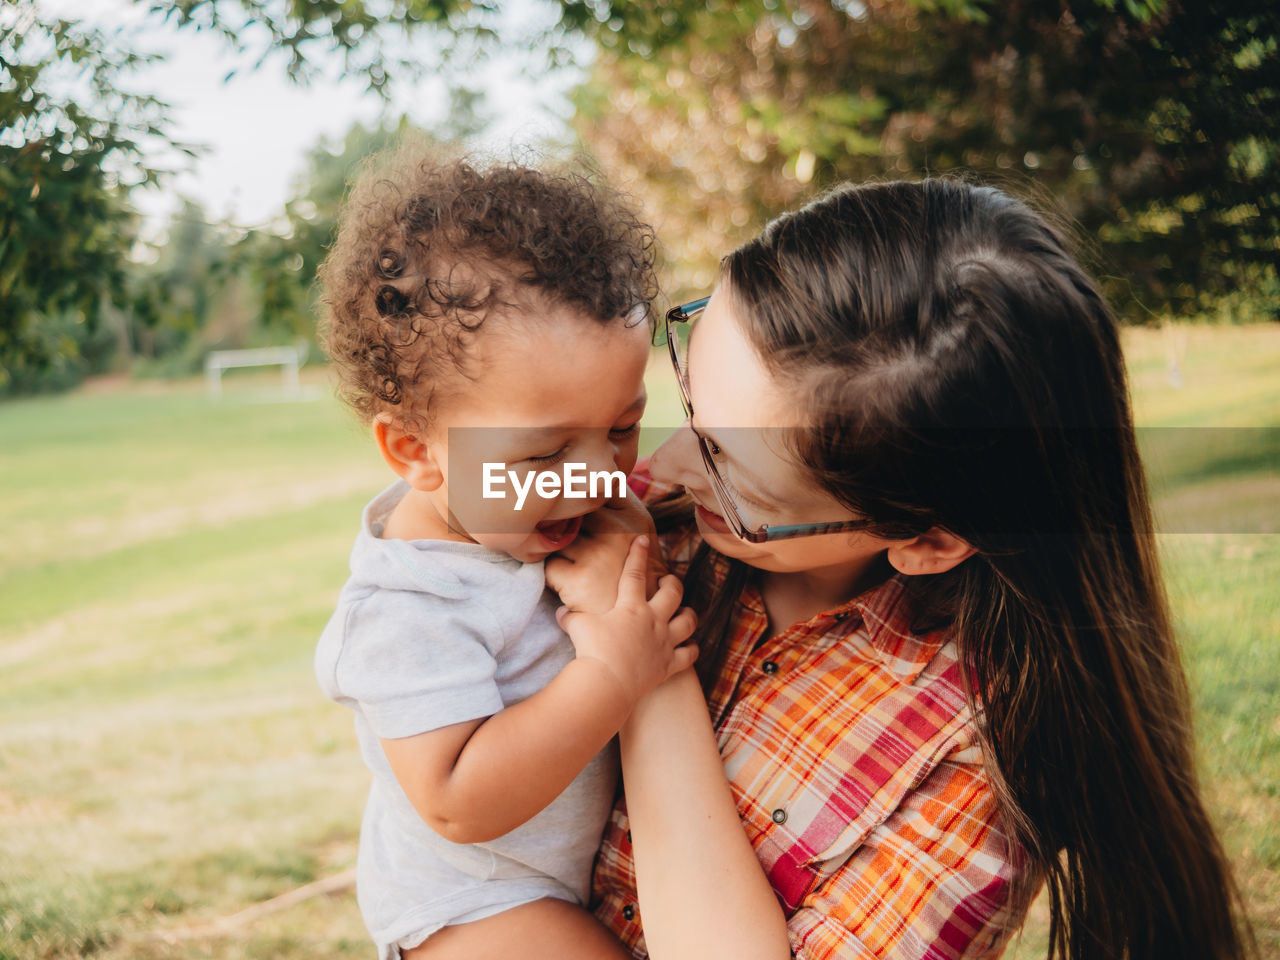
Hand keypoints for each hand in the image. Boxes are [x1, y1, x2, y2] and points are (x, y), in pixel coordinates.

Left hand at [545, 489, 665, 613]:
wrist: (635, 627)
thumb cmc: (629, 575)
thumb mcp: (637, 535)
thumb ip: (615, 506)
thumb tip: (587, 478)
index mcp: (634, 517)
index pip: (594, 490)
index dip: (578, 499)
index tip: (575, 508)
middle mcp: (618, 532)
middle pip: (571, 512)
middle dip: (564, 525)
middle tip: (572, 545)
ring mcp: (598, 555)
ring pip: (557, 537)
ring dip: (557, 550)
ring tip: (574, 566)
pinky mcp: (579, 579)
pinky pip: (548, 565)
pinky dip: (552, 575)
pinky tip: (568, 584)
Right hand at [556, 536, 697, 706]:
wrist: (607, 683)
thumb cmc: (591, 651)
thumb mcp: (577, 627)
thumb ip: (572, 617)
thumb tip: (562, 613)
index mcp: (631, 607)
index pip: (635, 573)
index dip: (639, 554)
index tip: (644, 539)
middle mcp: (653, 620)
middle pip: (673, 593)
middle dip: (672, 583)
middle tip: (667, 581)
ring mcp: (664, 642)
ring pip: (687, 621)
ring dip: (688, 614)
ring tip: (685, 612)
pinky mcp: (668, 665)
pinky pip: (689, 655)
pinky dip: (692, 650)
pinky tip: (690, 647)